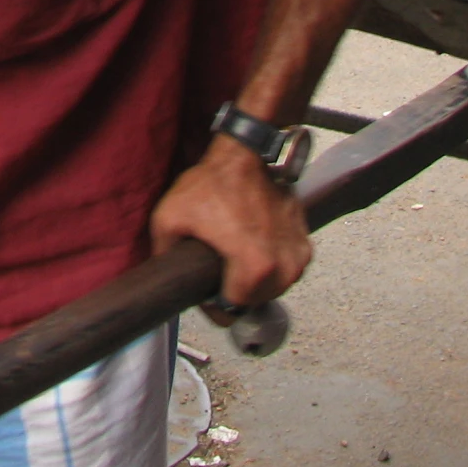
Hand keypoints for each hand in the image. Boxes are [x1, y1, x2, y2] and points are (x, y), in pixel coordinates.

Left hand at [150, 140, 310, 319]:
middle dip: (235, 291)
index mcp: (254, 268)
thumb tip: (165, 278)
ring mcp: (297, 254)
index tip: (207, 287)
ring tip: (237, 255)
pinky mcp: (304, 241)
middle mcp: (283, 267)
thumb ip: (163, 255)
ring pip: (273, 287)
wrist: (246, 154)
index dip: (212, 303)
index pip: (231, 312)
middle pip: (253, 301)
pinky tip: (255, 245)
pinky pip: (286, 268)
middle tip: (220, 268)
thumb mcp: (169, 218)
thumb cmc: (213, 183)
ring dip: (256, 280)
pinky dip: (273, 264)